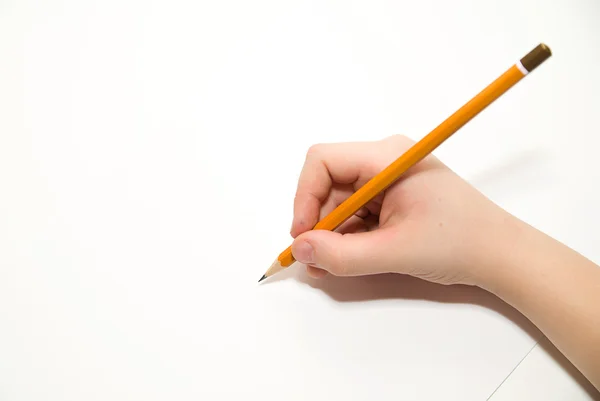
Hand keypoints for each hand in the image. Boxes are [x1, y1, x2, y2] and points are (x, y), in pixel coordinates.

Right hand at [290, 134, 519, 286]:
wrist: (499, 254)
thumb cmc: (458, 243)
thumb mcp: (394, 252)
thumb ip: (342, 255)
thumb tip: (299, 250)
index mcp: (387, 158)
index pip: (323, 161)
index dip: (304, 197)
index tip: (302, 235)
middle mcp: (384, 161)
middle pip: (329, 184)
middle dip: (317, 223)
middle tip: (314, 260)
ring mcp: (388, 179)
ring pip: (339, 202)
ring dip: (330, 234)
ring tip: (328, 267)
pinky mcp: (392, 197)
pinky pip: (356, 212)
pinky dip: (347, 236)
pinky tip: (344, 260)